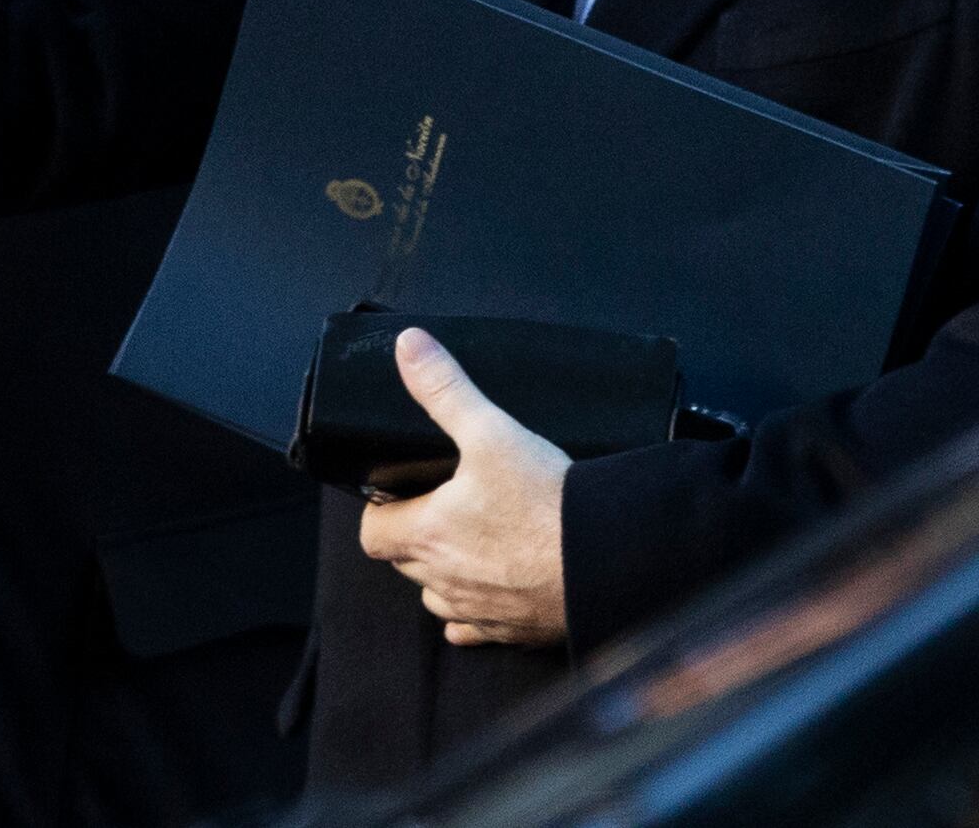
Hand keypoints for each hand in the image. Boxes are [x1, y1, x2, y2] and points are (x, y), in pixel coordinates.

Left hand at [355, 329, 572, 647]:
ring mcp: (477, 611)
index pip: (373, 534)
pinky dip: (476, 610)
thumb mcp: (491, 431)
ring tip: (472, 541)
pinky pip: (475, 629)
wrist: (606, 560)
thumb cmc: (545, 503)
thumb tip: (408, 347)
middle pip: (405, 564)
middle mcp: (443, 581)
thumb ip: (446, 389)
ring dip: (444, 574)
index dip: (382, 511)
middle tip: (445, 505)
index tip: (403, 492)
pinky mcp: (512, 631)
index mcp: (427, 535)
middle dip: (415, 537)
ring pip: (437, 597)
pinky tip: (496, 585)